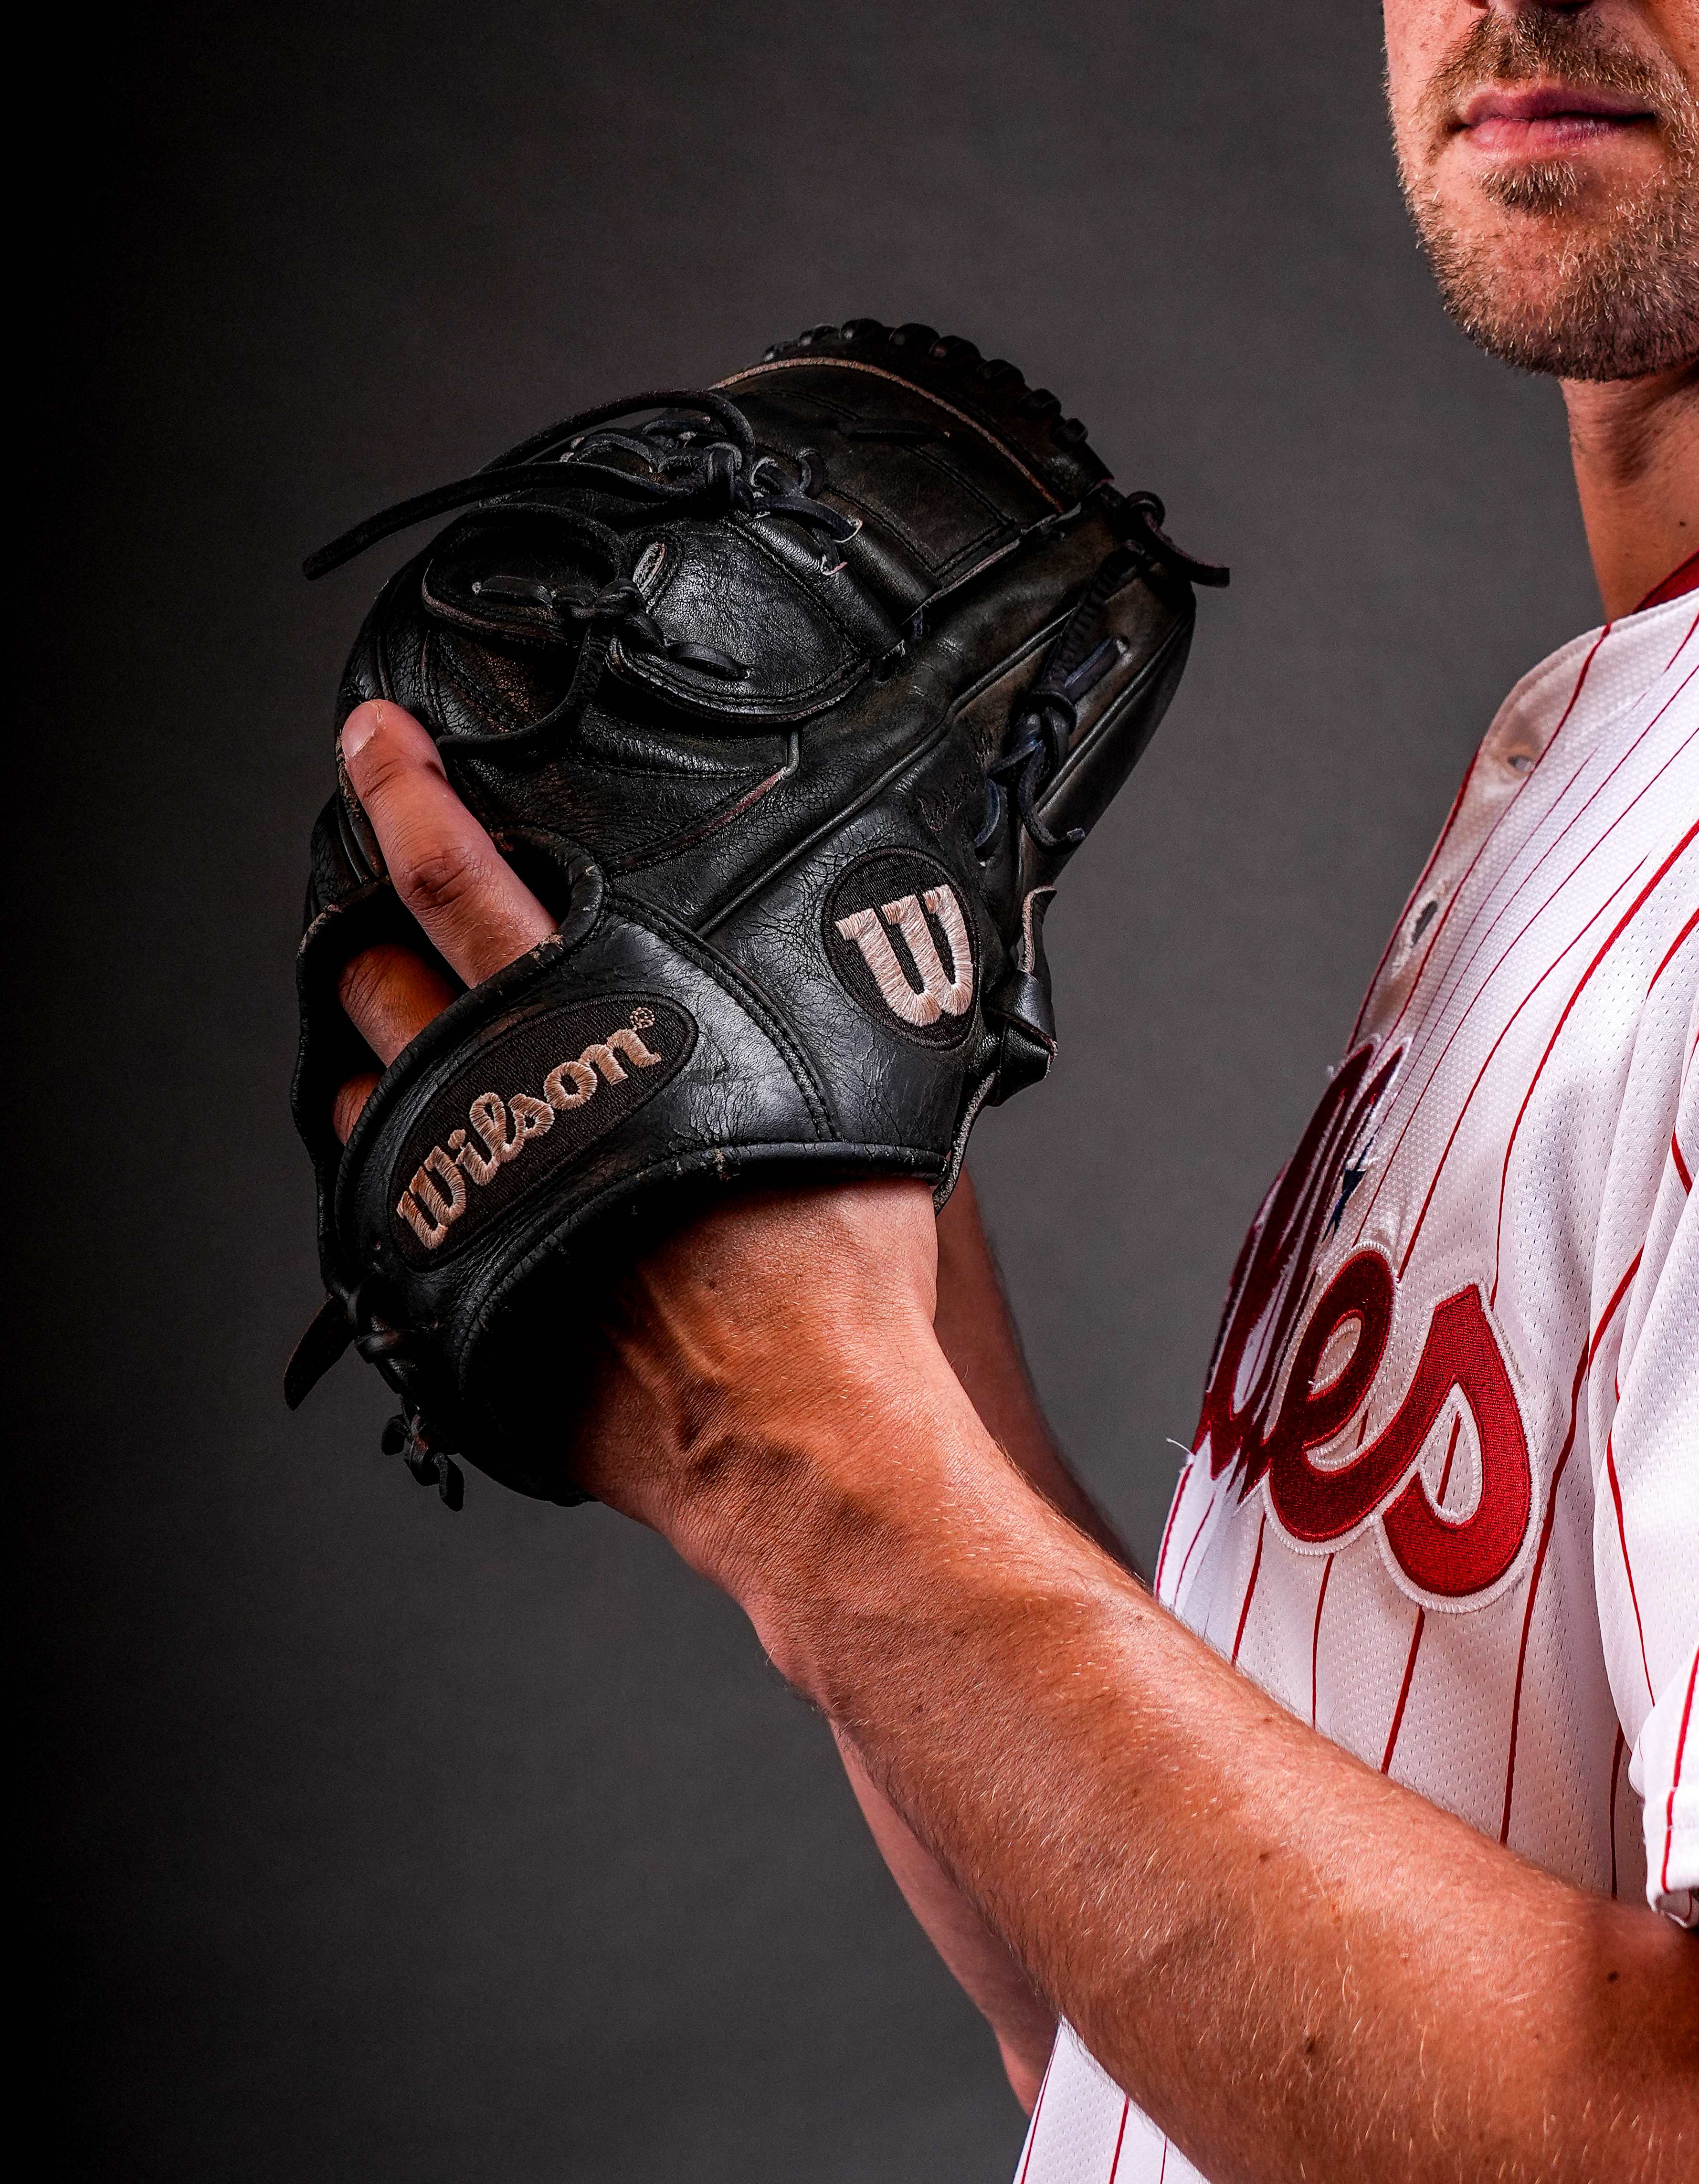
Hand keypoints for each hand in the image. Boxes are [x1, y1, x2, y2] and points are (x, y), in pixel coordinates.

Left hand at [329, 702, 948, 1551]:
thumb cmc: (840, 1278)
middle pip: (379, 985)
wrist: (798, 1439)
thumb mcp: (852, 1097)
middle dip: (369, 941)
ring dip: (373, 1071)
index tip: (370, 744)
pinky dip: (394, 1182)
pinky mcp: (446, 1301)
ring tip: (415, 1062)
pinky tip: (440, 1183)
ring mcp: (457, 1208)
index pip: (461, 878)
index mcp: (596, 1029)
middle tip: (385, 921)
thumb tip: (855, 958)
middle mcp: (498, 1107)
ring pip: (358, 1106)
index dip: (405, 796)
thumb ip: (813, 1018)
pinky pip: (377, 1220)